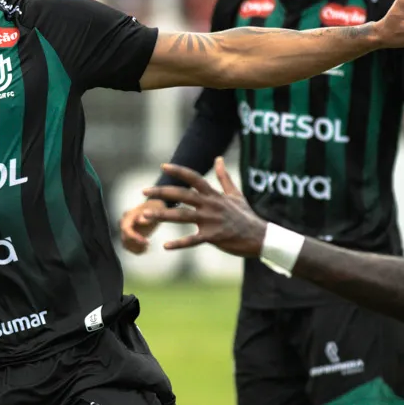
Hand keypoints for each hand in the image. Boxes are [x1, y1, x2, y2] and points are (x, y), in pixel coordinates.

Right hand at [118, 196, 171, 253]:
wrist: (155, 208)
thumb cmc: (156, 208)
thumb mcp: (157, 209)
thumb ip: (150, 214)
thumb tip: (139, 220)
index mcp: (129, 215)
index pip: (126, 229)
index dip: (134, 238)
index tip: (146, 242)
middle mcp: (125, 222)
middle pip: (124, 238)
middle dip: (135, 244)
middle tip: (147, 246)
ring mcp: (126, 229)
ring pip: (125, 243)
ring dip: (135, 248)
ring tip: (147, 247)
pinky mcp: (129, 235)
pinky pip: (128, 246)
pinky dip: (136, 250)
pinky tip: (145, 248)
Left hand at [142, 158, 267, 258]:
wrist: (260, 235)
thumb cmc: (246, 215)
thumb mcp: (235, 194)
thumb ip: (223, 177)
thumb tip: (218, 158)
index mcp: (214, 195)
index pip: (194, 177)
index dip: (178, 171)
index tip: (162, 166)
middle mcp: (210, 205)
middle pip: (182, 194)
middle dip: (162, 192)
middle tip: (143, 192)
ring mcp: (211, 221)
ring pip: (182, 216)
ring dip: (162, 216)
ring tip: (145, 216)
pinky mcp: (213, 237)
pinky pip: (193, 240)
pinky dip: (179, 244)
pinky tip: (165, 246)